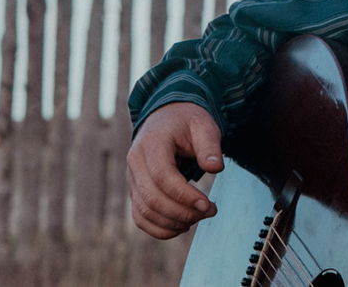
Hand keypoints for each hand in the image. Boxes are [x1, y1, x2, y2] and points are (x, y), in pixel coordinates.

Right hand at [127, 101, 225, 238]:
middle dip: (183, 212)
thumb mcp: (203, 125)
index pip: (162, 177)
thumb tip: (215, 168)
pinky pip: (140, 218)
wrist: (167, 118)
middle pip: (152, 198)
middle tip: (210, 211)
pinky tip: (182, 226)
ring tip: (199, 217)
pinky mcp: (135, 191)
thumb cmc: (187, 122)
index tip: (207, 204)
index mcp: (151, 144)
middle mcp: (135, 162)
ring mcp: (132, 179)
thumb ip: (210, 146)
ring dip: (173, 223)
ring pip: (145, 212)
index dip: (184, 195)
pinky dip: (159, 229)